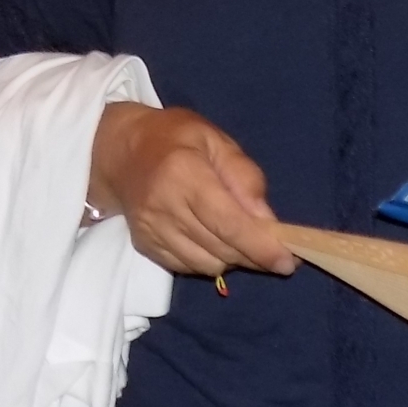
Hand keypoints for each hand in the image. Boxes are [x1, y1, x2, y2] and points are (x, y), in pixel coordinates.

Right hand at [89, 101, 294, 279]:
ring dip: (232, 259)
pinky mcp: (145, 246)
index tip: (287, 261)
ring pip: (206, 265)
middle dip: (253, 255)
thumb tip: (267, 221)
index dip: (260, 247)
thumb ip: (244, 177)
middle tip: (274, 249)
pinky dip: (209, 260)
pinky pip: (188, 267)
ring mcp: (152, 230)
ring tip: (240, 240)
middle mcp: (164, 206)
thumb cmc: (175, 138)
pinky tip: (213, 240)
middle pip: (220, 248)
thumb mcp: (216, 140)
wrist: (120, 152)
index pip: (227, 222)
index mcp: (185, 173)